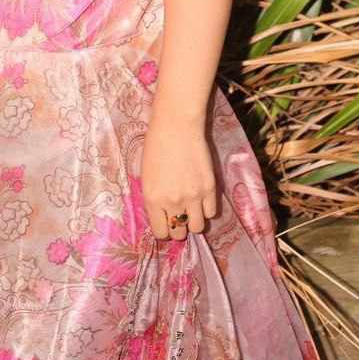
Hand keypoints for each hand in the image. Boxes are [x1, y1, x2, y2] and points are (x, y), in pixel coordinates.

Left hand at [139, 114, 216, 240]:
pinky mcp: (210, 188)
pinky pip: (211, 213)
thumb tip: (162, 217)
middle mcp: (173, 202)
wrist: (176, 126)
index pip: (161, 233)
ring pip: (197, 227)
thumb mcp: (146, 176)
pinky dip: (207, 208)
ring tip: (192, 209)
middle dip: (178, 227)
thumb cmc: (155, 146)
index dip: (164, 230)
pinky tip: (202, 198)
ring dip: (194, 221)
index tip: (165, 223)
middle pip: (179, 233)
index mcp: (153, 200)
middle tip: (179, 216)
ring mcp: (193, 196)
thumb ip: (154, 199)